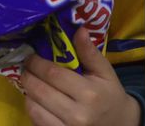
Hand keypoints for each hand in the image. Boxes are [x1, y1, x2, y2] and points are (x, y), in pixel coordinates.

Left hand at [22, 28, 141, 125]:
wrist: (120, 125)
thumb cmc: (110, 95)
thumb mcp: (105, 73)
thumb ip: (90, 52)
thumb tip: (80, 29)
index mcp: (89, 94)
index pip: (53, 75)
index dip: (37, 63)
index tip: (31, 56)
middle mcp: (77, 114)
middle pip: (40, 91)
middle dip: (28, 76)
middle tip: (25, 67)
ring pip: (34, 108)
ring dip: (27, 92)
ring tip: (30, 82)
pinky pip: (37, 121)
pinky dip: (32, 108)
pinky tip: (36, 99)